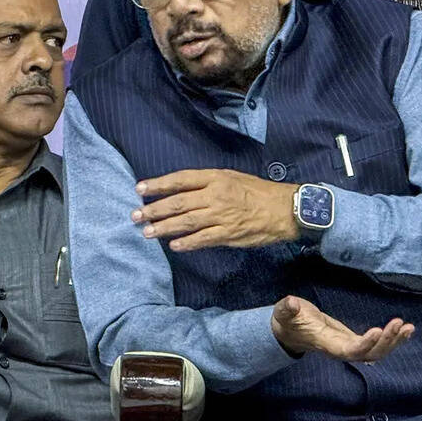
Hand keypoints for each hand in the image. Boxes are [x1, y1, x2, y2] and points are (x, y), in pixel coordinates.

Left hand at [132, 169, 297, 250]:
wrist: (285, 209)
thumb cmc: (257, 191)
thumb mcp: (231, 177)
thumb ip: (206, 183)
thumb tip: (180, 190)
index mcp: (215, 178)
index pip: (180, 180)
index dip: (158, 184)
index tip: (139, 189)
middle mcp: (215, 195)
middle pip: (178, 202)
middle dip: (153, 209)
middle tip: (135, 215)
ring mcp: (221, 216)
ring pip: (186, 222)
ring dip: (163, 227)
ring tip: (147, 232)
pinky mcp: (229, 234)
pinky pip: (203, 239)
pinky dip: (187, 243)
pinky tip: (173, 245)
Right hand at [271, 295, 413, 361]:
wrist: (290, 330)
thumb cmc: (288, 320)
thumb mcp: (284, 312)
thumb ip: (287, 308)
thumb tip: (292, 303)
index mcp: (325, 343)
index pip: (348, 350)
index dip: (364, 345)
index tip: (378, 330)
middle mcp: (340, 349)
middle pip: (368, 354)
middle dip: (386, 342)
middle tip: (399, 323)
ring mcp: (348, 346)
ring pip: (376, 353)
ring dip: (393, 342)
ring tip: (408, 327)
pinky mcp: (354, 340)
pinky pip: (376, 346)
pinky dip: (392, 339)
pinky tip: (404, 330)